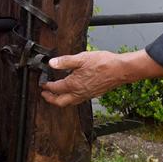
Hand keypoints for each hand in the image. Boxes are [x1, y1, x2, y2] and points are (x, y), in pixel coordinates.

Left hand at [40, 50, 162, 106]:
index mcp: (73, 84)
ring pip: (69, 102)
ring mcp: (86, 95)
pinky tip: (72, 91)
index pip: (56, 88)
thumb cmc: (103, 63)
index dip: (46, 86)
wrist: (120, 70)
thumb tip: (52, 63)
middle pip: (60, 102)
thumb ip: (65, 61)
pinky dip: (70, 98)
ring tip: (56, 94)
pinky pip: (78, 100)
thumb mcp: (82, 58)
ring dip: (60, 100)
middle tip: (44, 94)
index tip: (42, 83)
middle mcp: (79, 93)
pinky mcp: (93, 94)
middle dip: (50, 99)